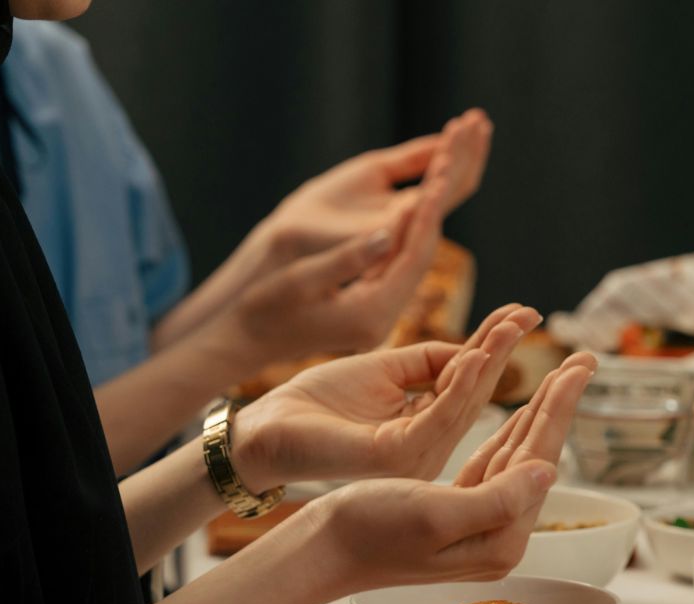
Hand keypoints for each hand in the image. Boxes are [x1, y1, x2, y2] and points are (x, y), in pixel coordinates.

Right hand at [211, 177, 439, 365]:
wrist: (245, 342)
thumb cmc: (262, 310)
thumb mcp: (300, 280)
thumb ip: (345, 259)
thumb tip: (386, 233)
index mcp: (371, 313)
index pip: (412, 259)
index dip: (424, 218)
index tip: (436, 180)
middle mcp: (384, 319)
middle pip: (421, 259)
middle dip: (434, 214)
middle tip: (447, 170)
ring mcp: (380, 317)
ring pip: (414, 262)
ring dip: (424, 223)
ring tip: (437, 180)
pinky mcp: (372, 310)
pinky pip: (399, 267)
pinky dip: (406, 237)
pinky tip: (411, 208)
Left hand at [232, 304, 542, 489]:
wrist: (266, 428)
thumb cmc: (317, 401)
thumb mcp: (383, 369)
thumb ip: (429, 360)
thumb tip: (472, 348)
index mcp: (426, 427)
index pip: (470, 381)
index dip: (495, 345)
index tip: (522, 312)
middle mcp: (429, 446)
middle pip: (477, 392)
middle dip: (504, 350)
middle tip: (530, 313)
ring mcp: (415, 456)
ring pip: (464, 402)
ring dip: (488, 360)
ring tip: (509, 325)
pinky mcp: (395, 455)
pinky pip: (437, 415)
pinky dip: (458, 383)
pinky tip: (472, 356)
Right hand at [306, 352, 595, 594]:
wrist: (321, 551)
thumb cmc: (368, 531)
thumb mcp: (435, 513)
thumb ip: (496, 498)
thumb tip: (549, 472)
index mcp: (499, 539)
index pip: (539, 459)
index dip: (559, 408)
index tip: (578, 367)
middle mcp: (497, 537)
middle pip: (537, 455)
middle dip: (560, 404)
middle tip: (587, 360)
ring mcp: (479, 526)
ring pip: (519, 455)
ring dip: (540, 412)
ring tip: (565, 376)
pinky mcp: (457, 512)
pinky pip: (494, 464)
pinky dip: (510, 432)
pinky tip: (524, 413)